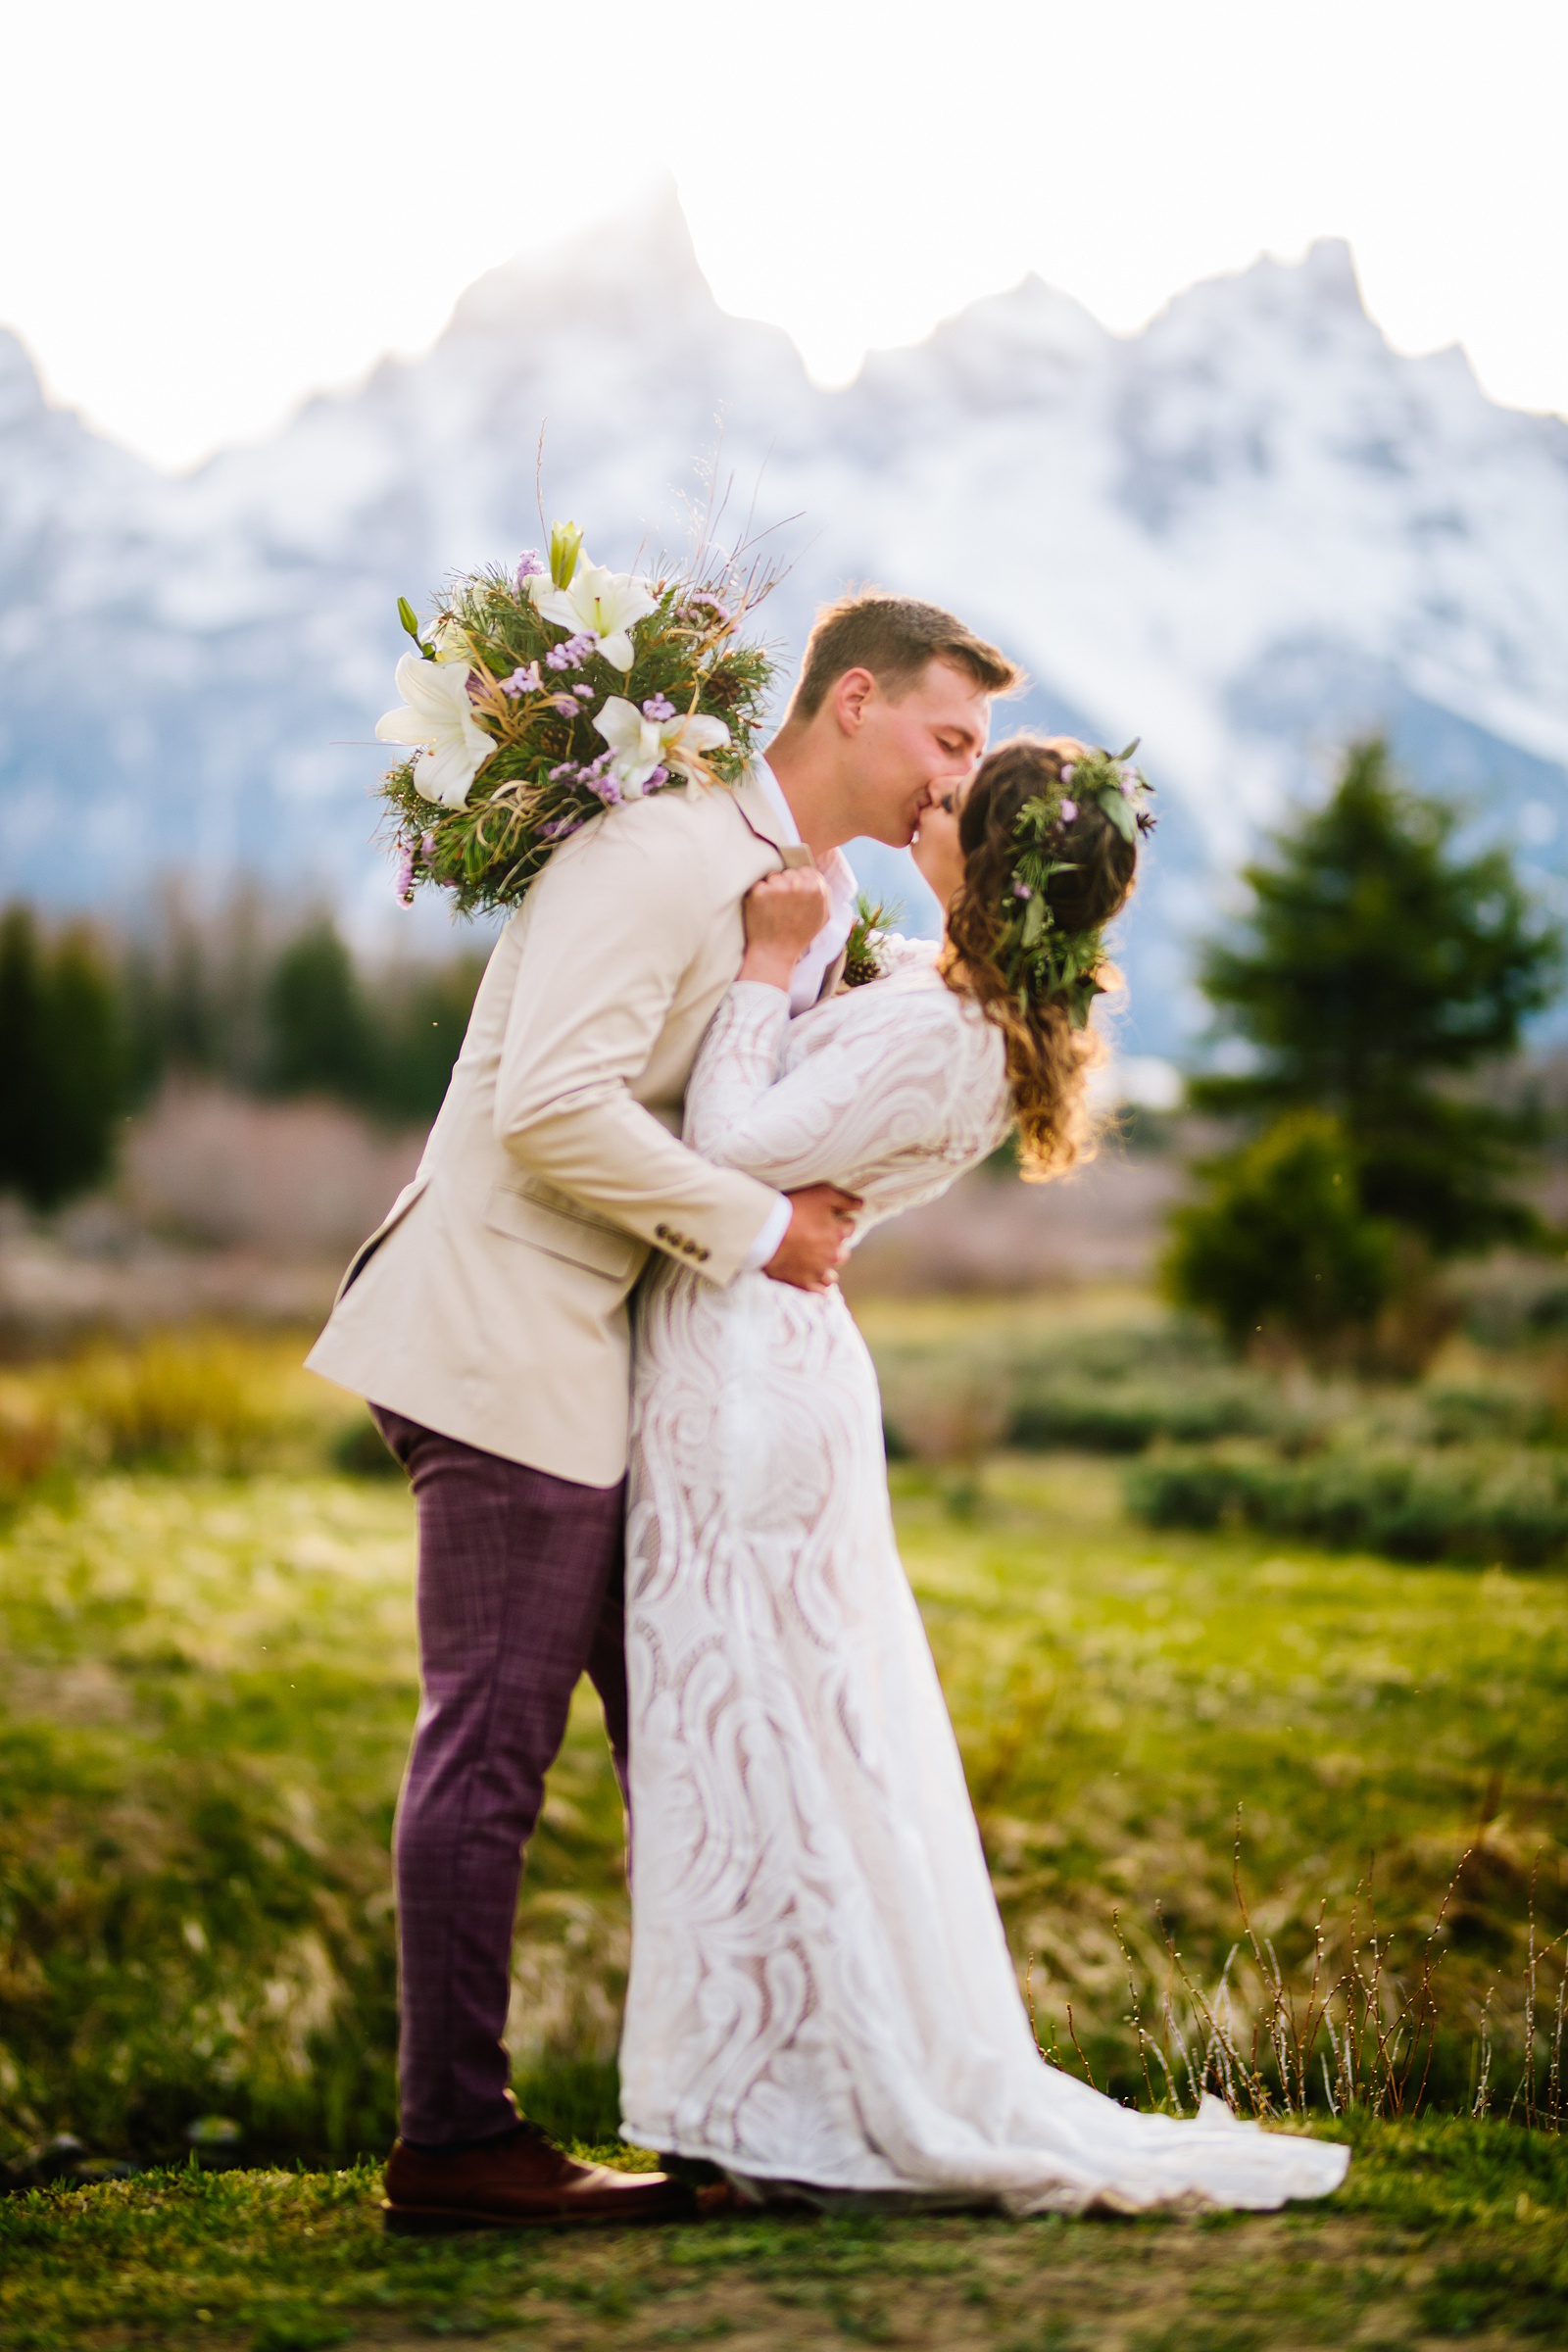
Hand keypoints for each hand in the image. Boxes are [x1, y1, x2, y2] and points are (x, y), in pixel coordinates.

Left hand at [740, 867, 831, 991]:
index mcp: (816, 889)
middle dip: (786, 885)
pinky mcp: (759, 892)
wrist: (775, 953)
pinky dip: (759, 896)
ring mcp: (778, 888)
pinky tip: (764, 911)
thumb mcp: (822, 917)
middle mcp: (798, 885)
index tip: (796, 897)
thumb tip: (818, 879)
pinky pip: (759, 885)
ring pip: (774, 877)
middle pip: (789, 873)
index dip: (800, 882)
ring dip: (772, 890)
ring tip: (775, 910)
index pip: (806, 871)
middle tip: (785, 907)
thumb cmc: (799, 936)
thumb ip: (824, 895)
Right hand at [763, 1183, 862, 1292]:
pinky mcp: (803, 1282)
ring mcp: (818, 1271)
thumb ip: (845, 1199)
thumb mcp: (822, 1193)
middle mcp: (832, 1254)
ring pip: (831, 1275)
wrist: (766, 1230)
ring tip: (814, 1262)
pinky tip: (813, 1281)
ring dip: (826, 1269)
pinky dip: (817, 1286)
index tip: (830, 1220)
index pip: (849, 1227)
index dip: (840, 1222)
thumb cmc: (793, 1210)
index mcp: (837, 1233)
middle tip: (820, 1241)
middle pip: (843, 1253)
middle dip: (836, 1248)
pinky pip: (818, 1290)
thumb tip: (861, 1205)